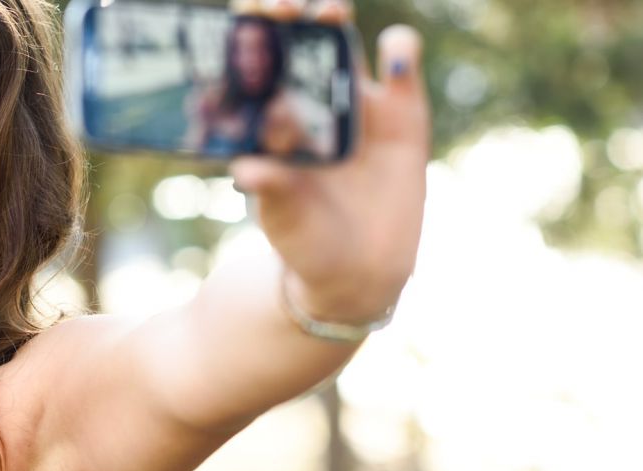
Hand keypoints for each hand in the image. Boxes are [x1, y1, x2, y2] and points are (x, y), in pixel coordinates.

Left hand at [233, 0, 429, 320]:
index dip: (246, 38)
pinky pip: (403, 69)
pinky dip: (402, 52)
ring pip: (344, 44)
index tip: (241, 20)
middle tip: (279, 6)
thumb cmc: (305, 241)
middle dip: (287, 16)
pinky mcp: (402, 114)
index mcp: (271, 121)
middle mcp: (309, 101)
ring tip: (328, 13)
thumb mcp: (284, 220)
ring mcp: (355, 104)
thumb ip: (272, 190)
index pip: (253, 68)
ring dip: (334, 20)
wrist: (359, 270)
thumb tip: (246, 170)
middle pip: (296, 42)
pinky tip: (396, 58)